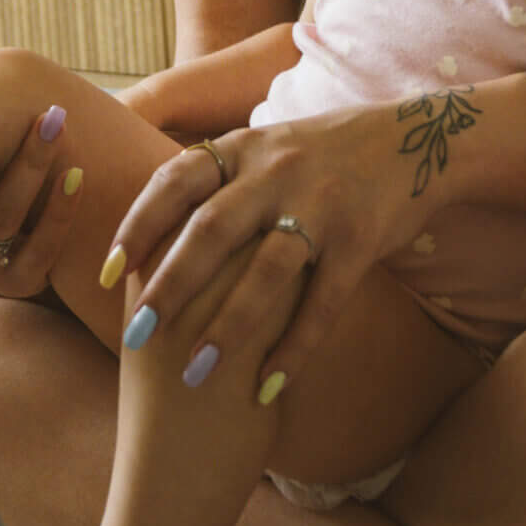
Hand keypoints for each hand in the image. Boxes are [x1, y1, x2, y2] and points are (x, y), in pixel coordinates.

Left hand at [105, 104, 425, 396]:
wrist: (417, 138)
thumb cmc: (326, 154)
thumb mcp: (267, 148)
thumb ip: (219, 180)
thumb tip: (153, 225)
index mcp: (244, 148)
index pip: (176, 182)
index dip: (139, 225)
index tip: (107, 270)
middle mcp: (276, 171)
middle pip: (211, 230)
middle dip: (170, 285)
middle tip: (136, 335)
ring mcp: (321, 204)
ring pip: (265, 270)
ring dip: (229, 325)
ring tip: (197, 372)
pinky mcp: (361, 239)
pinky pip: (323, 301)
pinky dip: (294, 346)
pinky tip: (269, 386)